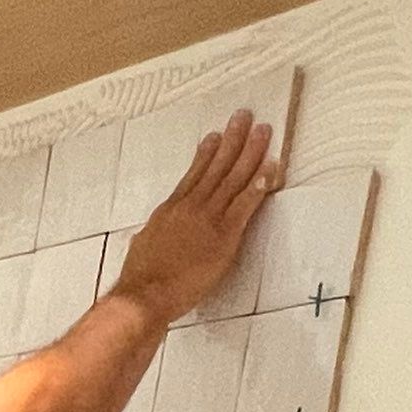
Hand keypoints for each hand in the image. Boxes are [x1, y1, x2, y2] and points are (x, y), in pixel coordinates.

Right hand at [113, 110, 281, 325]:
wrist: (144, 294)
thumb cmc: (139, 277)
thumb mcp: (142, 245)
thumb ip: (153, 233)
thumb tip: (150, 232)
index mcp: (170, 209)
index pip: (193, 175)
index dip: (206, 154)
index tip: (215, 137)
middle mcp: (190, 206)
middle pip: (216, 167)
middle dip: (232, 140)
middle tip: (244, 117)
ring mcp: (208, 218)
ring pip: (233, 178)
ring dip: (251, 152)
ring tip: (263, 131)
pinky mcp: (224, 236)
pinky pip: (246, 204)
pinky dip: (260, 184)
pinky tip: (272, 168)